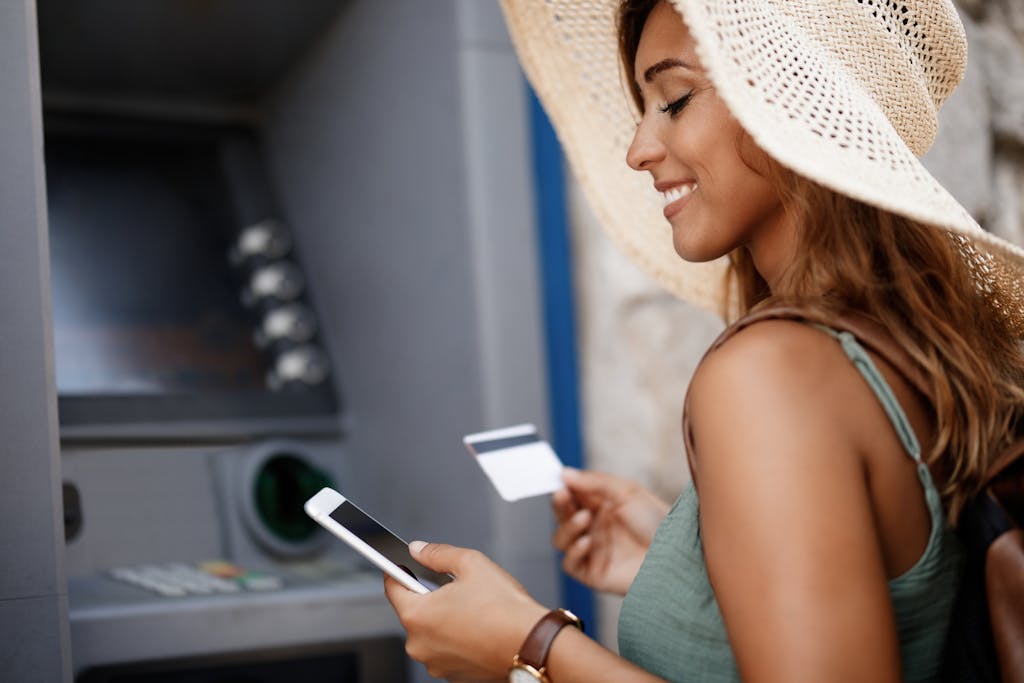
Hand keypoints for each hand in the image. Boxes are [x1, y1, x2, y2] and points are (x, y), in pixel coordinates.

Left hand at [384, 541, 548, 681]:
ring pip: (432, 633)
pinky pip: (447, 650)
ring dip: (444, 620)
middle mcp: (420, 645)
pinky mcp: (454, 676)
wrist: (532, 643)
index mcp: (417, 616)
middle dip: (429, 598)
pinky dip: (457, 639)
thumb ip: (437, 554)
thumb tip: (419, 550)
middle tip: (455, 587)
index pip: (392, 589)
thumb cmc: (504, 608)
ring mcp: (437, 664)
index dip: (396, 572)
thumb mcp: (470, 563)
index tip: (400, 567)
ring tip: (472, 609)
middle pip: (414, 612)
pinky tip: (478, 628)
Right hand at [552, 468, 669, 594]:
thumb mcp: (627, 492)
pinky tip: (587, 541)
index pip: (572, 495)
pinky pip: (570, 563)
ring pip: (561, 539)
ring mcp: (592, 550)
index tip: (559, 479)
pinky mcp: (592, 572)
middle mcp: (593, 527)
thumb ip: (595, 482)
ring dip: (567, 527)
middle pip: (563, 515)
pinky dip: (574, 551)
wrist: (674, 554)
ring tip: (584, 518)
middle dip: (560, 504)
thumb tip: (564, 473)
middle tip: (563, 494)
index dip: (563, 487)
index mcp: (600, 506)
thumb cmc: (655, 521)